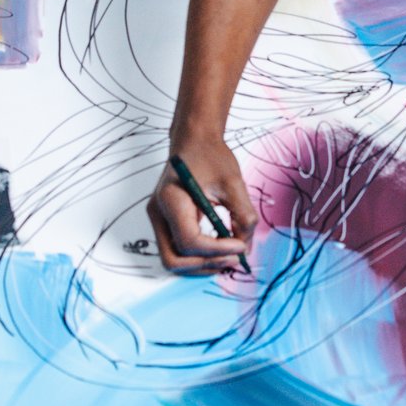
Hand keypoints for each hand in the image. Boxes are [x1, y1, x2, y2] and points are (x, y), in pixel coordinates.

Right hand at [146, 139, 257, 275]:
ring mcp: (159, 220)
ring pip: (174, 259)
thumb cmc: (210, 155)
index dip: (217, 250)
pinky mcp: (166, 222)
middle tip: (233, 260)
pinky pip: (178, 249)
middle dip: (205, 264)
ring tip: (229, 257)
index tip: (241, 247)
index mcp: (171, 200)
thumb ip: (242, 215)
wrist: (194, 140)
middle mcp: (159, 213)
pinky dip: (198, 256)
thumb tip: (247, 246)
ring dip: (202, 264)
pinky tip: (219, 249)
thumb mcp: (233, 183)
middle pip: (174, 259)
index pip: (189, 241)